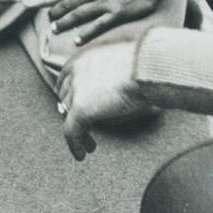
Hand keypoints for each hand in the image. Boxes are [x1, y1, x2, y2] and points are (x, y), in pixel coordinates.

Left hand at [48, 0, 183, 45]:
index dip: (60, 1)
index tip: (49, 7)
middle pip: (72, 4)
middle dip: (58, 12)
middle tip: (47, 20)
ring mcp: (106, 4)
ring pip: (80, 14)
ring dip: (66, 22)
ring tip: (54, 29)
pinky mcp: (117, 13)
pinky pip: (98, 25)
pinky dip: (87, 33)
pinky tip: (77, 40)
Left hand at [57, 40, 158, 160]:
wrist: (147, 66)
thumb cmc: (145, 61)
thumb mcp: (124, 59)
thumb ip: (114, 67)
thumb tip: (127, 74)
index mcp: (84, 57)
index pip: (66, 78)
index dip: (71, 94)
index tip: (77, 106)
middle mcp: (75, 71)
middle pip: (65, 96)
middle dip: (71, 112)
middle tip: (84, 126)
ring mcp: (76, 90)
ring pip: (68, 115)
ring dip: (78, 130)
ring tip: (89, 144)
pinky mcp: (80, 108)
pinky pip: (71, 131)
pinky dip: (75, 145)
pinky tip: (81, 155)